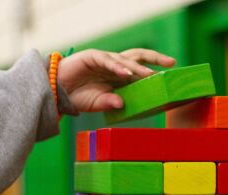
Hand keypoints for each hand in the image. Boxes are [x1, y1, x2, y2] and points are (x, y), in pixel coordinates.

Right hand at [58, 48, 175, 111]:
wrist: (56, 91)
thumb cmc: (78, 97)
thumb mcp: (98, 103)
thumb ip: (110, 103)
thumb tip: (122, 105)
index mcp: (119, 75)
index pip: (140, 70)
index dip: (154, 72)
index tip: (170, 76)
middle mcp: (115, 65)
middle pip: (138, 57)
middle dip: (155, 59)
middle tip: (171, 63)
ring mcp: (104, 60)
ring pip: (125, 59)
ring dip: (138, 67)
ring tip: (149, 75)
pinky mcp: (92, 57)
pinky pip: (107, 61)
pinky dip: (117, 67)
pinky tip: (126, 73)